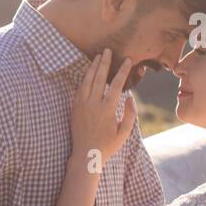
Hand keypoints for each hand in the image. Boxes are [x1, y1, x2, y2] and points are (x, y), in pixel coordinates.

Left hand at [71, 48, 136, 166]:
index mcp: (107, 109)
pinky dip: (84, 79)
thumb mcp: (124, 133)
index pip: (117, 84)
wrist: (86, 155)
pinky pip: (79, 89)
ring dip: (92, 68)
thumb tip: (130, 98)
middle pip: (99, 78)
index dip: (122, 71)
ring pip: (87, 81)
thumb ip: (129, 115)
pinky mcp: (74, 108)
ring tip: (97, 57)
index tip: (127, 60)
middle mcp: (93, 104)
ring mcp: (82, 105)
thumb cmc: (107, 146)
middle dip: (104, 63)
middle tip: (107, 50)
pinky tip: (88, 73)